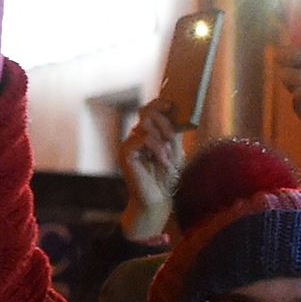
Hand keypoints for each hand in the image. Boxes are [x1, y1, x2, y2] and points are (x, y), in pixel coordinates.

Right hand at [117, 102, 187, 243]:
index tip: (170, 105)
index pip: (148, 109)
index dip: (158, 103)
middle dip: (164, 121)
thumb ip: (172, 131)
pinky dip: (156, 148)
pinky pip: (143, 138)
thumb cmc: (167, 176)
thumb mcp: (175, 149)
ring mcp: (128, 145)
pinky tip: (161, 160)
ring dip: (162, 137)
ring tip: (167, 154)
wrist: (158, 198)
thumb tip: (175, 111)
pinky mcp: (125, 154)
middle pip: (146, 111)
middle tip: (171, 138)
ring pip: (145, 124)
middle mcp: (135, 136)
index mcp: (147, 134)